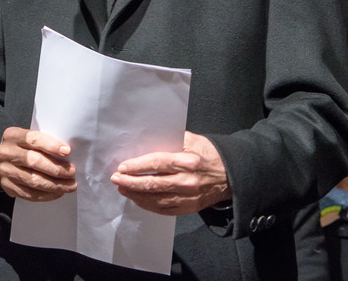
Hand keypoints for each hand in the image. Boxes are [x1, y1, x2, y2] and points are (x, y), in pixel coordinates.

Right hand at [0, 127, 76, 201]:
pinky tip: (58, 192)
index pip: (33, 139)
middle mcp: (6, 153)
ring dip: (55, 185)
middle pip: (33, 161)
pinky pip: (29, 194)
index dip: (51, 146)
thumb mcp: (29, 139)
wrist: (2, 161)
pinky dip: (47, 195)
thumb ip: (44, 143)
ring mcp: (5, 171)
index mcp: (12, 136)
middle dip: (56, 168)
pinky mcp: (7, 186)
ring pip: (33, 180)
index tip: (67, 151)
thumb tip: (67, 153)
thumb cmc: (23, 148)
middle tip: (72, 172)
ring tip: (70, 185)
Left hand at [109, 131, 230, 214]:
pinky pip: (164, 209)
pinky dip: (148, 205)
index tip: (123, 167)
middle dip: (131, 182)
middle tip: (116, 178)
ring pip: (156, 199)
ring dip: (136, 195)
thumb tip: (150, 138)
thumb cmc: (210, 154)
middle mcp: (188, 181)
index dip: (137, 166)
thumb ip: (173, 138)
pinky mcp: (189, 208)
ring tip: (122, 188)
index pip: (157, 163)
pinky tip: (138, 199)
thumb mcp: (195, 140)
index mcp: (188, 161)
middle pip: (153, 184)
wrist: (231, 176)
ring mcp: (188, 197)